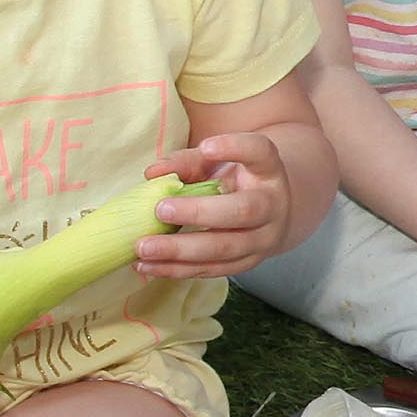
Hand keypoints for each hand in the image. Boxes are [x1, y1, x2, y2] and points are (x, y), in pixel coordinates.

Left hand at [132, 133, 289, 279]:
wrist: (272, 212)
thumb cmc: (238, 179)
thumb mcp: (220, 162)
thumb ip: (189, 162)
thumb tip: (153, 173)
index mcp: (269, 171)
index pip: (260, 153)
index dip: (235, 148)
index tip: (206, 147)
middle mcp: (273, 205)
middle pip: (243, 211)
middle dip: (199, 212)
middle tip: (160, 210)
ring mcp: (263, 239)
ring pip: (225, 249)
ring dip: (181, 250)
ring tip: (143, 247)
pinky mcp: (247, 263)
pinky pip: (212, 270)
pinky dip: (178, 270)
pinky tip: (149, 266)